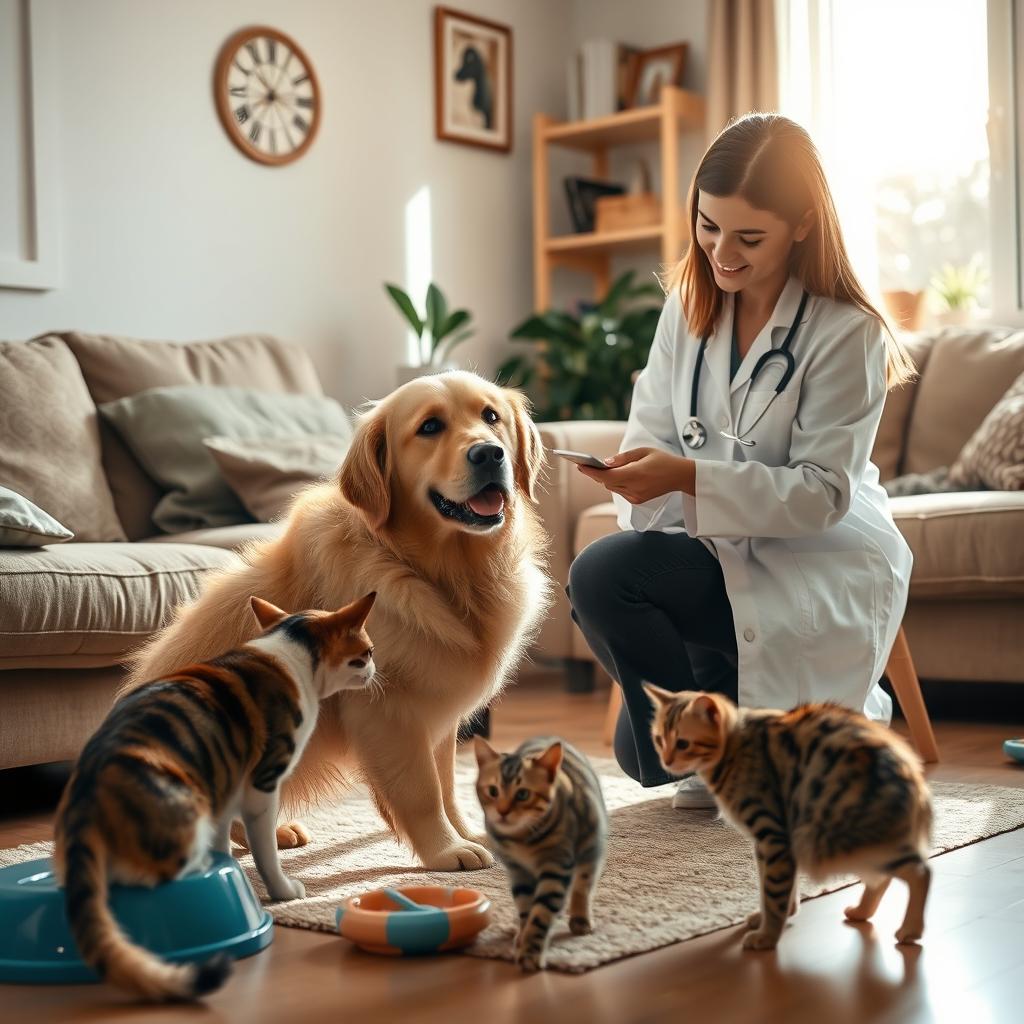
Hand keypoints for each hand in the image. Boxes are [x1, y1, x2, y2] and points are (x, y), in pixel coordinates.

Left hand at [577, 447, 694, 502]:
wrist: (681, 476)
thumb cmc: (663, 460)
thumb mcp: (643, 451)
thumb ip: (623, 457)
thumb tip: (605, 463)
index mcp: (636, 474)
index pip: (607, 475)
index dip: (591, 471)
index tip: (579, 466)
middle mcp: (634, 488)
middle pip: (607, 482)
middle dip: (595, 474)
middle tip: (582, 465)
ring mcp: (636, 497)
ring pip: (613, 487)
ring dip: (605, 479)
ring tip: (594, 469)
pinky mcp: (638, 501)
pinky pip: (620, 491)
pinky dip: (616, 484)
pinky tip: (613, 476)